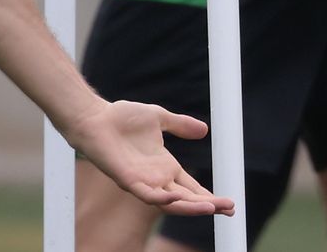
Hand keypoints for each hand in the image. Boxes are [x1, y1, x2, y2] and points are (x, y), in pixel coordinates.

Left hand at [65, 100, 235, 215]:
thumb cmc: (122, 118)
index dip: (210, 196)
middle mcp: (157, 179)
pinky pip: (147, 195)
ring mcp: (143, 182)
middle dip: (209, 205)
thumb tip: (205, 130)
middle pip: (188, 199)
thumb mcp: (158, 117)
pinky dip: (162, 198)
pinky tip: (176, 197)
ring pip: (171, 203)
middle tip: (230, 209)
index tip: (231, 203)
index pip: (192, 188)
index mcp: (165, 167)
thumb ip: (179, 125)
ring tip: (213, 207)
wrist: (95, 117)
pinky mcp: (128, 181)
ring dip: (191, 207)